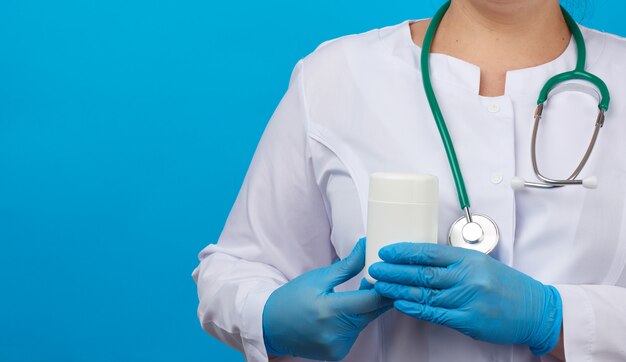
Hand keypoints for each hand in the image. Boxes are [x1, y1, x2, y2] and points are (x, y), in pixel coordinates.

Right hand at [262, 238, 391, 360]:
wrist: (271, 326)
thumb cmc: (293, 298)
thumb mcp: (318, 277)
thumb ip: (347, 266)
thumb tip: (366, 247)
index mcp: (329, 311)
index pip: (370, 301)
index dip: (384, 288)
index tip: (390, 276)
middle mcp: (335, 333)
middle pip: (372, 312)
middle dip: (379, 296)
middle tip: (381, 281)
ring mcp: (337, 347)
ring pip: (365, 323)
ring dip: (366, 309)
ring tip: (357, 296)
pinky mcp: (338, 354)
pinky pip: (355, 334)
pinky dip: (355, 322)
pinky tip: (344, 314)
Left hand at [368, 243, 561, 355]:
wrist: (535, 310)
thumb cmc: (507, 286)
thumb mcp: (482, 264)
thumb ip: (454, 262)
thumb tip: (422, 260)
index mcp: (469, 259)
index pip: (429, 252)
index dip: (404, 251)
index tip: (386, 251)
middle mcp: (467, 277)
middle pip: (422, 272)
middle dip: (394, 270)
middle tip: (375, 268)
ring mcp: (468, 299)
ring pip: (425, 293)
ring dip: (398, 289)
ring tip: (379, 285)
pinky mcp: (469, 320)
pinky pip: (436, 314)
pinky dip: (415, 308)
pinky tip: (399, 304)